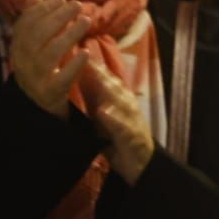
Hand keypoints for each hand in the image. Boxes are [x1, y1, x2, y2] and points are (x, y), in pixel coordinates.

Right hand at [8, 0, 89, 117]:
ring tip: (86, 21)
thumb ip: (35, 19)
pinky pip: (60, 79)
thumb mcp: (35, 44)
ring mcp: (35, 79)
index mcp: (18, 48)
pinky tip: (86, 53)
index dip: (42, 10)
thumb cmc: (41, 66)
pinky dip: (73, 65)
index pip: (25, 25)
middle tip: (77, 5)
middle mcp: (23, 62)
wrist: (39, 105)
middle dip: (57, 18)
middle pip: (36, 37)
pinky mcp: (49, 93)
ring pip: (49, 55)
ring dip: (68, 35)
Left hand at [80, 62, 154, 182]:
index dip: (94, 67)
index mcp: (119, 101)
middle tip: (84, 58)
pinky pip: (122, 126)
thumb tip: (79, 82)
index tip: (78, 54)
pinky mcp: (132, 136)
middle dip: (100, 73)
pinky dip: (113, 118)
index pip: (106, 80)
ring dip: (108, 89)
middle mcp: (127, 105)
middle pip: (113, 85)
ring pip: (120, 100)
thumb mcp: (105, 119)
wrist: (140, 164)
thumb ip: (95, 101)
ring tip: (95, 77)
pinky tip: (104, 111)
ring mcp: (131, 119)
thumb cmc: (119, 139)